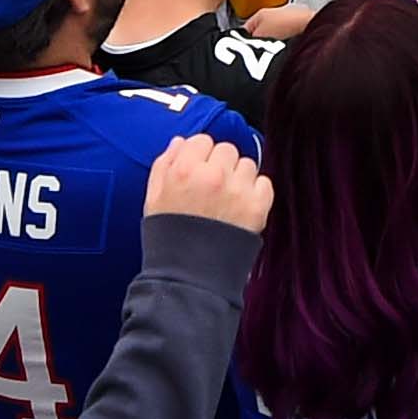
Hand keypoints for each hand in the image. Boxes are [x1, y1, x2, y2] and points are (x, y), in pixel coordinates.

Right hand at [145, 132, 271, 234]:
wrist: (189, 277)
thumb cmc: (168, 239)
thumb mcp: (153, 198)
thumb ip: (164, 164)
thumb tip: (181, 142)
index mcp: (183, 170)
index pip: (201, 141)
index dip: (200, 156)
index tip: (199, 171)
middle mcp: (213, 175)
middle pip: (226, 150)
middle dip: (221, 166)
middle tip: (214, 188)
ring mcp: (237, 189)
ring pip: (247, 165)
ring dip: (239, 178)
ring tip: (227, 202)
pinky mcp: (258, 205)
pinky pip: (264, 183)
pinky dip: (256, 193)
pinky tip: (241, 209)